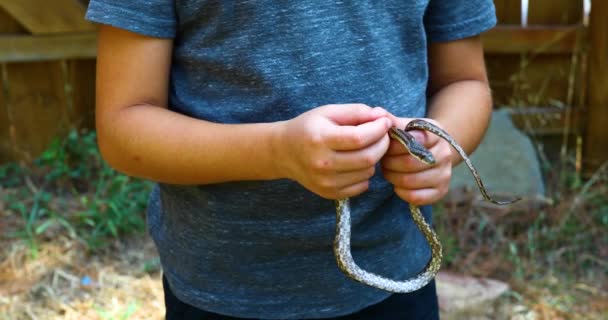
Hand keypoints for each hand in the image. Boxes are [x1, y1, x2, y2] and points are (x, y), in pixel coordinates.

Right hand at [275, 104, 391, 198]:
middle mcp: (322, 163)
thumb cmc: (309, 128)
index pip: (359, 137)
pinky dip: (365, 173)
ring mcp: (326, 182)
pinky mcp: (329, 193)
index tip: (384, 122)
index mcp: (320, 139)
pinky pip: (362, 185)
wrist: (284, 152)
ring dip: (374, 158)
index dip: (378, 129)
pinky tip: (356, 163)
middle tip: (382, 135)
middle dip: (382, 144)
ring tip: (365, 148)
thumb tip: (382, 116)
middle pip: (367, 157)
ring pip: (368, 172)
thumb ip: (356, 111)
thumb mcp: (328, 112)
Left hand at [381, 117, 452, 204]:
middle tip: (383, 160)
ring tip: (388, 170)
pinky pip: (416, 197)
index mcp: (435, 133)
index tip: (385, 144)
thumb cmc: (411, 139)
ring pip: (410, 181)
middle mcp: (445, 153)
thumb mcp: (404, 126)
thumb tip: (377, 113)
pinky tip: (397, 185)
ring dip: (392, 177)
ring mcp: (445, 173)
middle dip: (389, 163)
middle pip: (409, 163)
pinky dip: (401, 192)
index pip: (413, 140)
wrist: (432, 152)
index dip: (394, 145)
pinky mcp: (441, 190)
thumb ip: (390, 120)